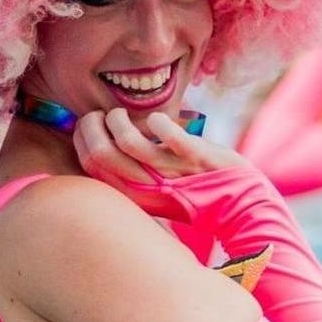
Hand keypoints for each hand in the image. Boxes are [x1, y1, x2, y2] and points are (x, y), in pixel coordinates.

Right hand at [74, 109, 243, 218]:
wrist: (239, 207)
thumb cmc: (192, 192)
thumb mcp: (153, 189)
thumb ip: (129, 172)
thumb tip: (105, 141)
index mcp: (132, 193)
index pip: (90, 164)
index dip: (82, 137)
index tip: (91, 124)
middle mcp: (146, 186)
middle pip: (99, 154)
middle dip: (93, 125)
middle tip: (103, 115)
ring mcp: (170, 172)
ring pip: (128, 142)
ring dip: (120, 119)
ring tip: (124, 114)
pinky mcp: (195, 158)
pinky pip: (168, 135)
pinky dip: (158, 122)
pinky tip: (157, 121)